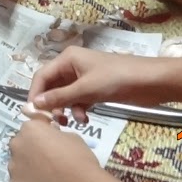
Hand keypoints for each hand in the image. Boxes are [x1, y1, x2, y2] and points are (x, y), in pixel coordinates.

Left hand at [6, 115, 107, 181]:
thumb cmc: (78, 158)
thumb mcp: (71, 137)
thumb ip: (55, 135)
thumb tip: (51, 139)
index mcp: (29, 129)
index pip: (31, 129)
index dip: (42, 138)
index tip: (51, 146)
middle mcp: (16, 145)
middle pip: (21, 147)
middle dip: (31, 153)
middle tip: (48, 163)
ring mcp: (12, 167)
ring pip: (18, 167)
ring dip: (28, 170)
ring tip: (47, 180)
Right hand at [28, 47, 164, 123]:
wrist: (150, 81)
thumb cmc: (116, 79)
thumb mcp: (85, 89)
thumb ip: (59, 97)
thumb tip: (33, 104)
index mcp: (67, 59)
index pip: (41, 76)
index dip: (35, 94)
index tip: (32, 114)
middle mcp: (72, 67)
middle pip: (52, 86)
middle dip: (51, 104)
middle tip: (53, 122)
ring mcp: (84, 78)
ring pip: (65, 96)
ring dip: (66, 109)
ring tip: (71, 122)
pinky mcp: (95, 89)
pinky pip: (78, 100)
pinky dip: (78, 110)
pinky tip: (85, 119)